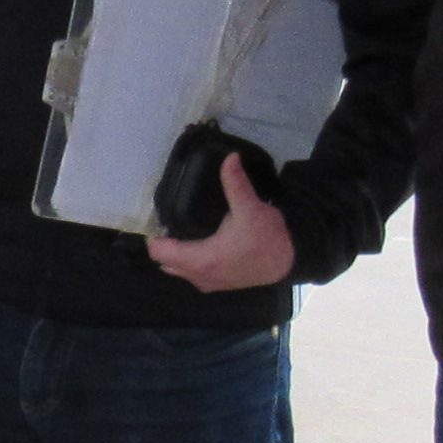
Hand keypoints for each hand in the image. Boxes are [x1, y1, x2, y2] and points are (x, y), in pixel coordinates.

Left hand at [147, 155, 296, 292]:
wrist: (289, 261)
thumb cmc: (268, 238)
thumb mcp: (250, 207)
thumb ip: (235, 183)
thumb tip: (230, 157)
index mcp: (201, 259)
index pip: (160, 252)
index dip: (154, 235)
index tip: (155, 217)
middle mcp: (199, 276)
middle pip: (164, 262)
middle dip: (162, 244)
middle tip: (166, 220)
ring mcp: (208, 283)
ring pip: (177, 270)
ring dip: (174, 254)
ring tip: (177, 230)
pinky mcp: (217, 285)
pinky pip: (190, 275)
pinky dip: (186, 262)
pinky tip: (195, 244)